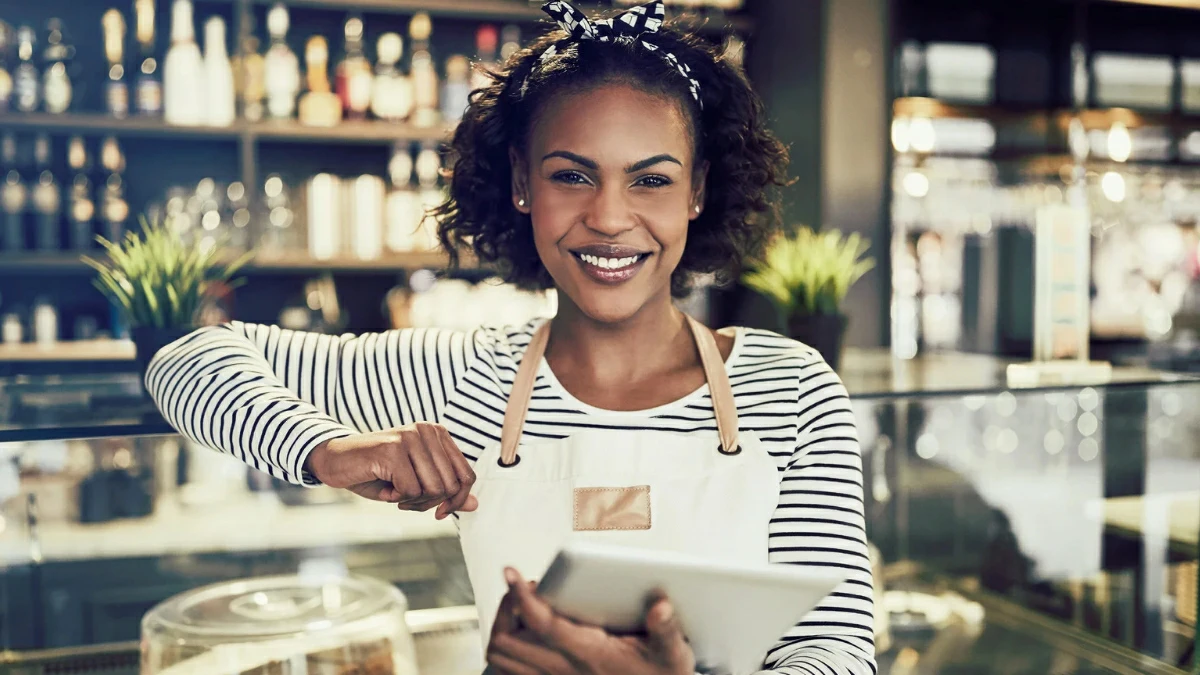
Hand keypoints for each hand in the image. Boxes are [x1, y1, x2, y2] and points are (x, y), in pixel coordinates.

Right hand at [305, 423, 477, 517]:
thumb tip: (475, 504)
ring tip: (395, 492)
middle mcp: (427, 431)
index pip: (466, 475)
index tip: (440, 512)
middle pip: (451, 485)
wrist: (336, 461)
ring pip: (434, 489)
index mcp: (438, 434)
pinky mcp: (394, 449)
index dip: (457, 500)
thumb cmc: (377, 472)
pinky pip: (411, 490)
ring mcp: (410, 438)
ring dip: (413, 502)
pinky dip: (397, 498)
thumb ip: (447, 491)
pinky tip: (384, 487)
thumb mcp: (417, 484)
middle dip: (431, 503)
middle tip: (407, 501)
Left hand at [486, 567, 694, 674]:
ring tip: (525, 606)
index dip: (521, 596)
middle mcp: (563, 669)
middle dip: (508, 607)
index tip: (512, 574)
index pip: (542, 624)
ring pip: (502, 657)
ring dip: (505, 627)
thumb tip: (661, 607)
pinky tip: (525, 631)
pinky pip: (509, 669)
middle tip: (528, 588)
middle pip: (507, 640)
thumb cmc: (660, 674)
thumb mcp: (672, 653)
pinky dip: (509, 648)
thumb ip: (666, 629)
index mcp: (588, 654)